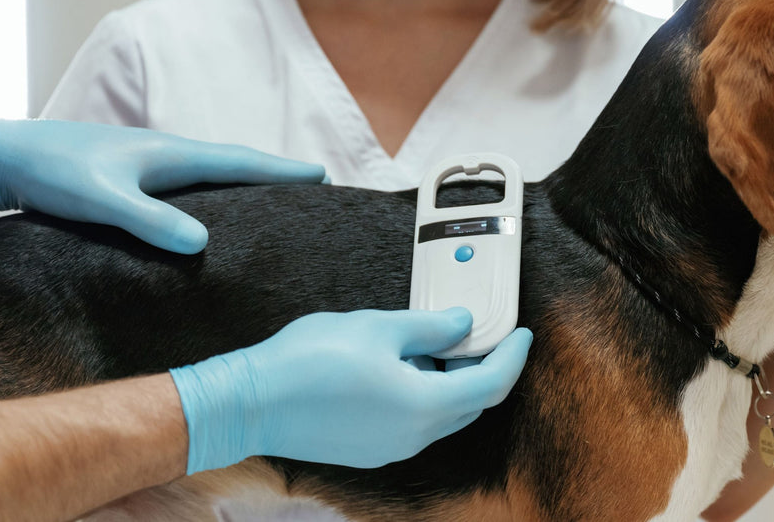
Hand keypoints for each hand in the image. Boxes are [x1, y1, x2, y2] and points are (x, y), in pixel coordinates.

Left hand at [0, 117, 326, 253]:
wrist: (1, 158)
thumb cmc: (50, 173)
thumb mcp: (102, 200)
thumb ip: (150, 221)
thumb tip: (203, 245)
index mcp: (170, 155)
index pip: (241, 162)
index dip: (283, 171)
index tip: (323, 176)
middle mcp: (166, 157)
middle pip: (234, 167)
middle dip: (275, 177)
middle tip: (313, 191)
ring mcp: (148, 169)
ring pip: (211, 179)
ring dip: (245, 188)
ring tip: (274, 207)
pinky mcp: (131, 183)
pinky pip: (188, 191)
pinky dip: (213, 200)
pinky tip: (210, 220)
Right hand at [169, 308, 532, 472]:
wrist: (252, 402)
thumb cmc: (309, 362)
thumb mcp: (378, 328)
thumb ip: (430, 327)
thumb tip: (462, 325)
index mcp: (424, 407)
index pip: (491, 385)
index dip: (512, 356)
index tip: (522, 334)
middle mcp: (413, 436)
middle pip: (470, 404)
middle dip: (483, 368)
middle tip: (479, 332)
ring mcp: (390, 447)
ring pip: (442, 414)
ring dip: (449, 381)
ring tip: (434, 342)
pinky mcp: (369, 448)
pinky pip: (414, 422)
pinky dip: (423, 394)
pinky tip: (402, 365)